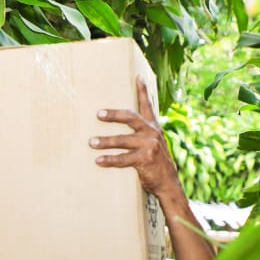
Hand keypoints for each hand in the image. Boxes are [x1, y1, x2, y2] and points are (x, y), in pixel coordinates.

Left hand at [91, 77, 181, 200]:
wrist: (168, 183)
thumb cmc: (155, 163)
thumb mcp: (152, 144)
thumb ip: (141, 134)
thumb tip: (122, 127)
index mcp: (153, 127)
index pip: (147, 106)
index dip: (143, 91)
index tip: (138, 77)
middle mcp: (152, 133)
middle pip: (131, 118)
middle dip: (114, 115)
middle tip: (99, 114)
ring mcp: (149, 146)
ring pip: (123, 140)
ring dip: (105, 141)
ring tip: (91, 142)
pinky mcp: (145, 159)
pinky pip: (123, 159)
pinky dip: (110, 160)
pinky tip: (99, 160)